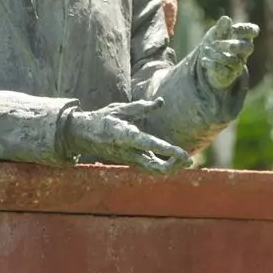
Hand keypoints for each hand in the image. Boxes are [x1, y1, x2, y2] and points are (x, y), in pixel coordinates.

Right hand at [60, 99, 191, 173]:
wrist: (84, 135)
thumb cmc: (103, 118)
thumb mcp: (120, 109)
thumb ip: (141, 107)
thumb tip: (160, 102)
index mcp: (124, 136)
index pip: (149, 145)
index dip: (167, 150)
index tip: (183, 153)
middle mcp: (128, 152)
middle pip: (155, 167)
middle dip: (174, 165)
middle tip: (188, 158)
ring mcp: (130, 159)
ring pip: (154, 171)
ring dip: (171, 167)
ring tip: (186, 160)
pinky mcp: (131, 162)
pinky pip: (151, 169)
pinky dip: (164, 166)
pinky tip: (175, 160)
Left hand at [193, 16, 258, 89]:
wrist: (207, 63)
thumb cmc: (215, 43)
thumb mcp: (215, 33)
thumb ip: (221, 27)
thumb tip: (226, 19)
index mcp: (243, 38)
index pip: (253, 31)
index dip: (245, 29)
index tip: (232, 29)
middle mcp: (243, 52)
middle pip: (248, 48)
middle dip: (233, 45)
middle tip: (215, 43)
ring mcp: (238, 65)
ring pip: (234, 61)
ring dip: (218, 55)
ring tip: (205, 50)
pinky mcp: (229, 75)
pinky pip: (224, 71)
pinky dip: (212, 65)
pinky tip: (203, 60)